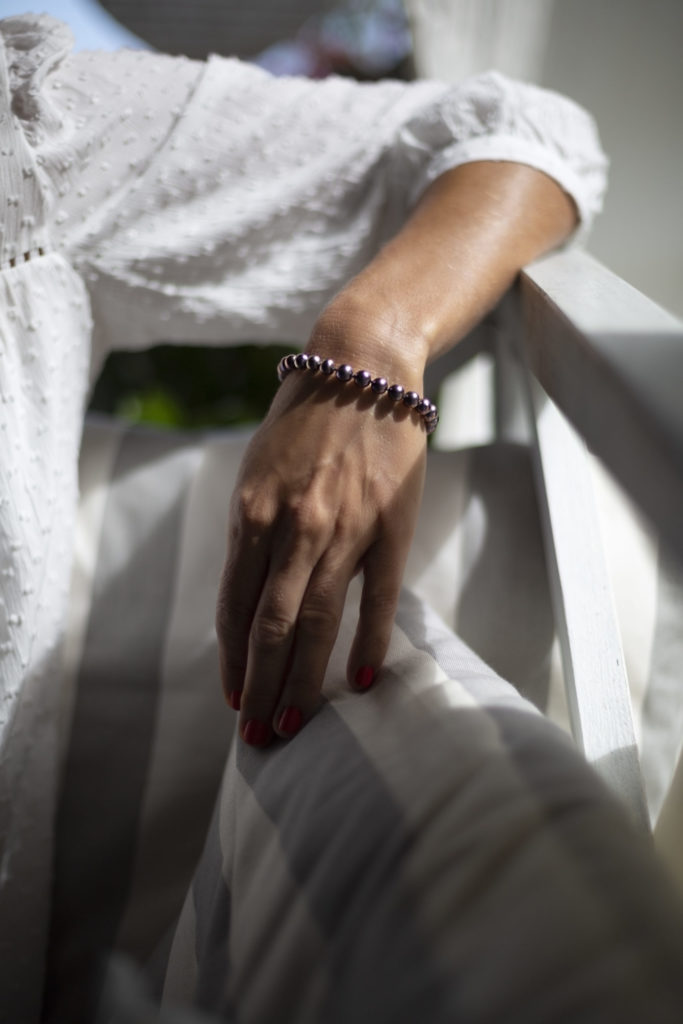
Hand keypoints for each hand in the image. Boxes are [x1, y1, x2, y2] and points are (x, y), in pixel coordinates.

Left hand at [216, 318, 427, 745]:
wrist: (362, 368)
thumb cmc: (303, 423)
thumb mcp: (257, 471)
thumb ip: (250, 534)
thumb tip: (245, 600)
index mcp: (252, 513)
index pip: (234, 607)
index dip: (230, 660)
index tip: (231, 699)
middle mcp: (293, 527)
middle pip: (271, 627)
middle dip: (260, 688)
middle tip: (256, 738)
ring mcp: (345, 530)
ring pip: (318, 622)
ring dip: (303, 680)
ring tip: (294, 724)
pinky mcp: (390, 529)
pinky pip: (378, 599)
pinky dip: (367, 644)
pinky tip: (362, 684)